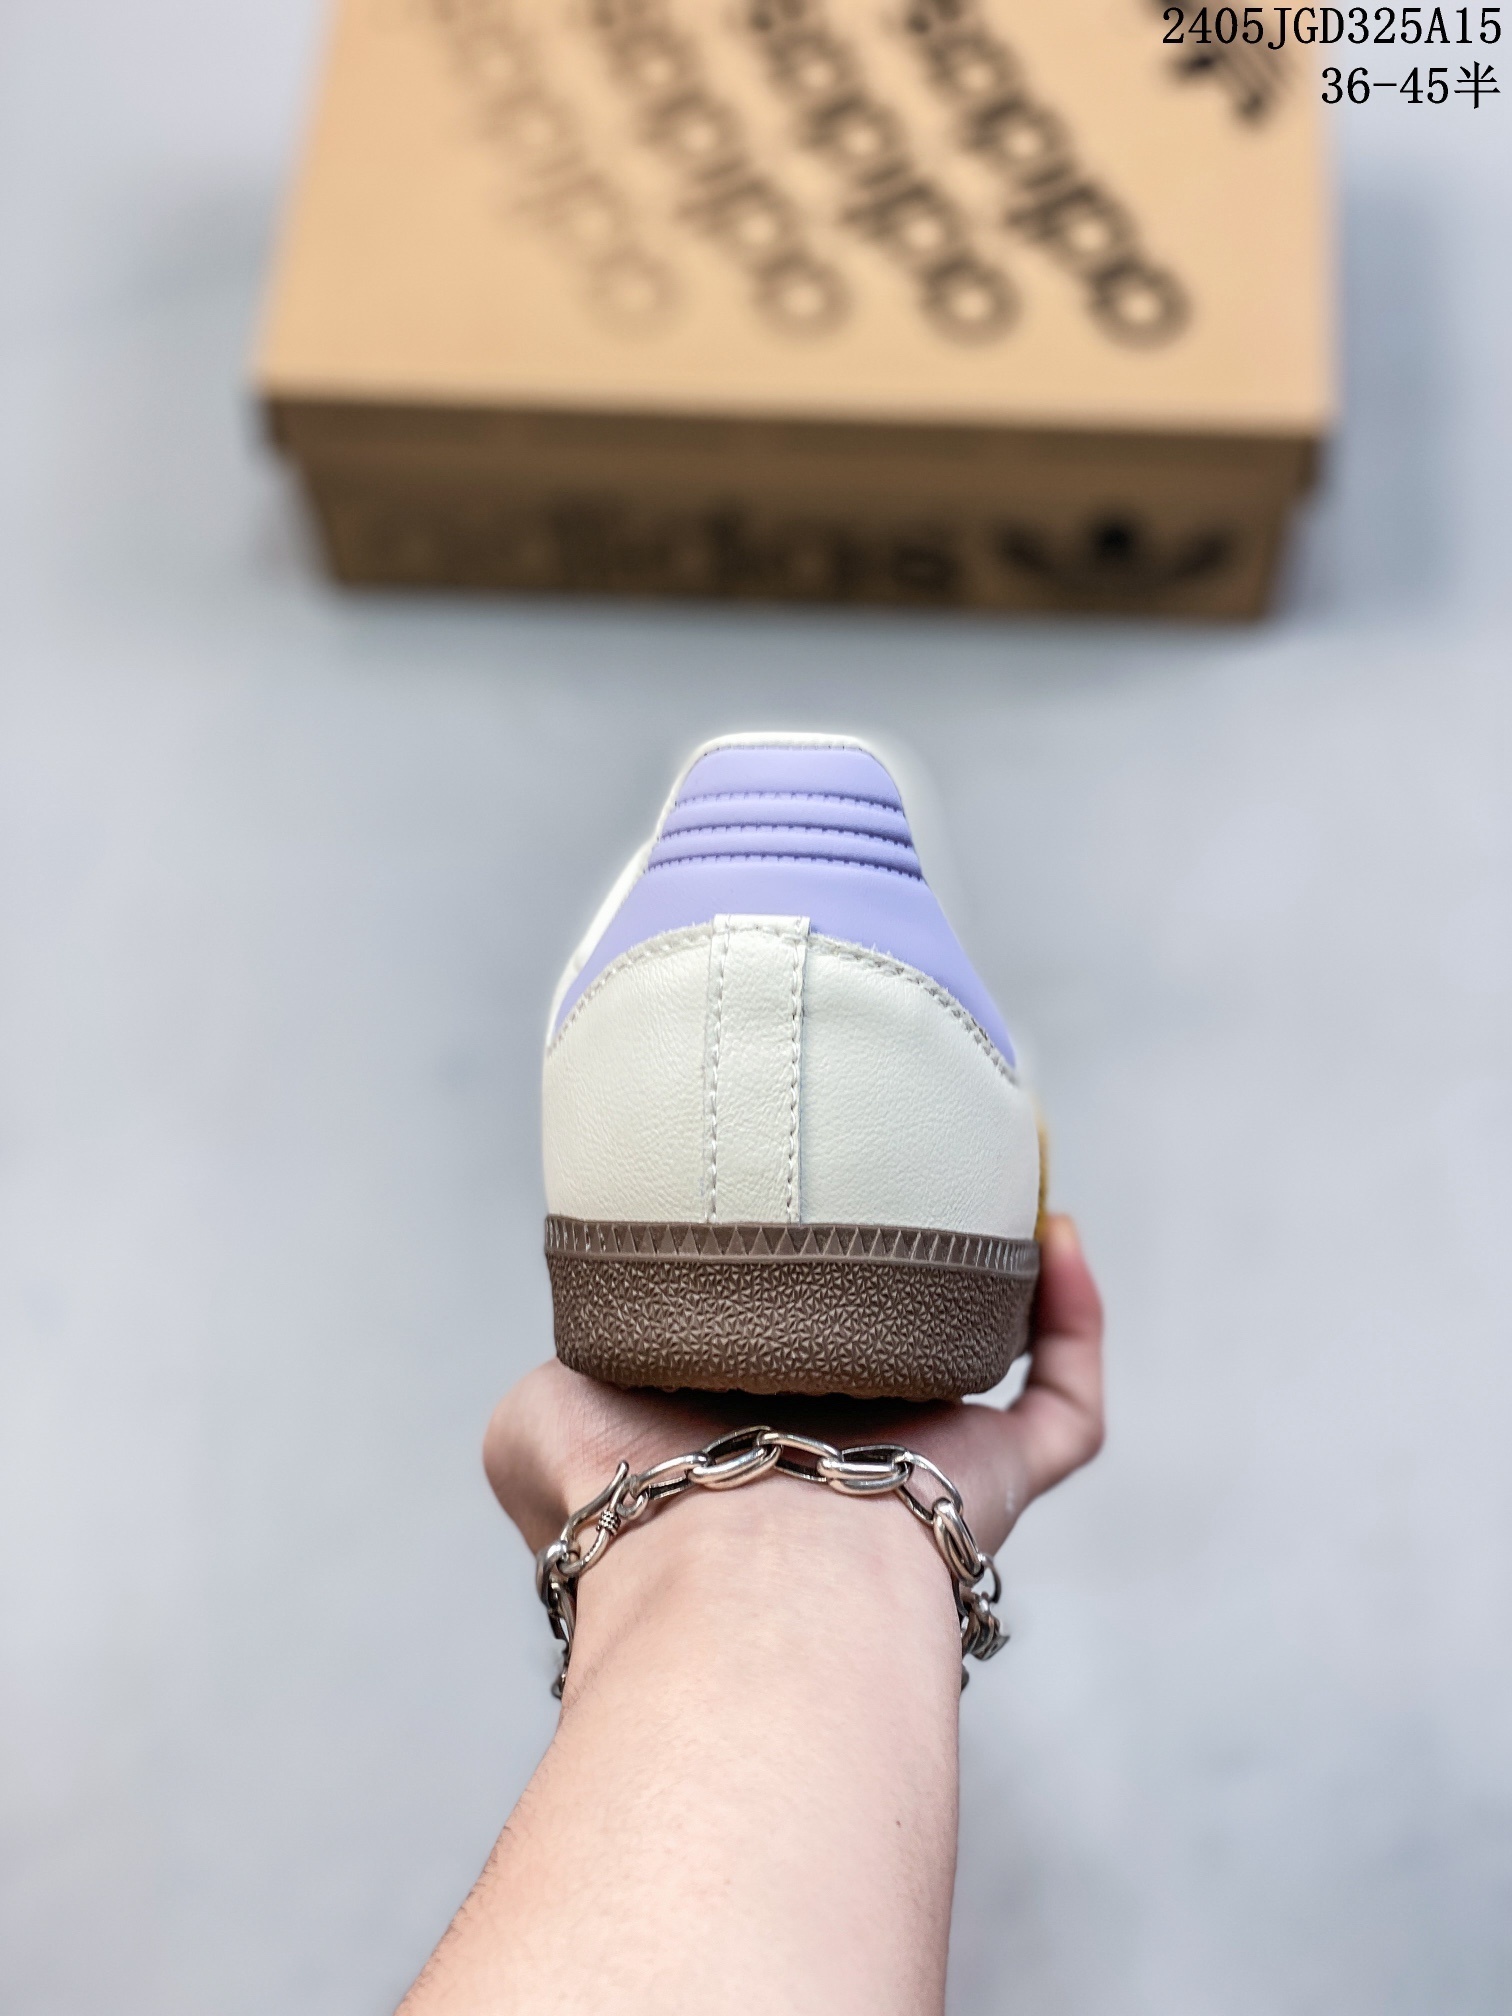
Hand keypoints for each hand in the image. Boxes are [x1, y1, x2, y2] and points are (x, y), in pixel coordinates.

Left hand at [485, 1213, 1103, 1559]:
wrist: (725, 1567)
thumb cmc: (626, 1501)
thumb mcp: (534, 1422)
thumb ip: (551, 1380)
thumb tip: (578, 1362)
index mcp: (736, 1439)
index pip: (767, 1366)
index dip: (776, 1297)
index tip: (782, 1213)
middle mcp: (836, 1457)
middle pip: (888, 1362)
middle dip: (902, 1285)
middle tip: (909, 1185)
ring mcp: (926, 1470)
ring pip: (986, 1375)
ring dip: (1004, 1285)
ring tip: (997, 1183)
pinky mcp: (999, 1477)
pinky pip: (1066, 1402)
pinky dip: (1075, 1318)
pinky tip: (1056, 1231)